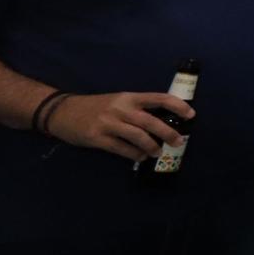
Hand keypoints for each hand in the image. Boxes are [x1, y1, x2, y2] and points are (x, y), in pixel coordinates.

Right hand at [46, 92, 191, 160]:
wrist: (62, 111)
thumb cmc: (96, 107)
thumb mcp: (118, 101)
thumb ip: (137, 109)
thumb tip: (163, 123)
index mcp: (129, 97)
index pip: (159, 98)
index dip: (177, 106)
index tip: (191, 115)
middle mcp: (120, 108)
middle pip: (151, 121)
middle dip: (168, 132)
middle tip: (179, 141)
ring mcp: (108, 123)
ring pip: (138, 136)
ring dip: (152, 147)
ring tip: (158, 152)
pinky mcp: (97, 138)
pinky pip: (121, 149)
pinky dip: (134, 155)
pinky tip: (140, 157)